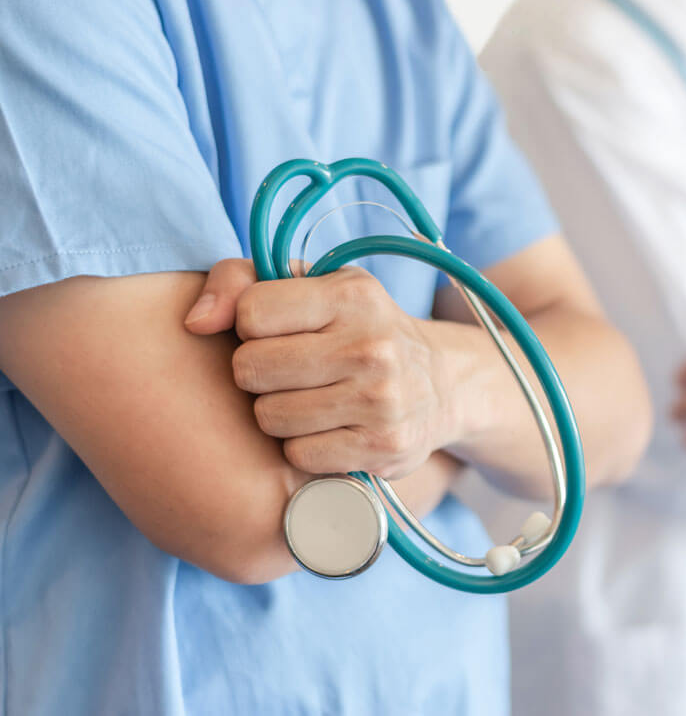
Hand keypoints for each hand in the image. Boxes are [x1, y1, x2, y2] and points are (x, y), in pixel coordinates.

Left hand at [184, 259, 449, 478]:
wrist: (439, 385)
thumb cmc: (356, 330)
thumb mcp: (313, 287)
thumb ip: (240, 282)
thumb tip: (194, 322)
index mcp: (352, 295)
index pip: (251, 312)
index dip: (249, 326)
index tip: (276, 331)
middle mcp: (371, 346)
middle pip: (251, 369)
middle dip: (258, 373)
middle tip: (289, 372)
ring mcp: (380, 400)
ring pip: (270, 416)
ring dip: (278, 413)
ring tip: (310, 400)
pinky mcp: (382, 448)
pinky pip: (298, 454)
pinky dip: (304, 446)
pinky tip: (329, 429)